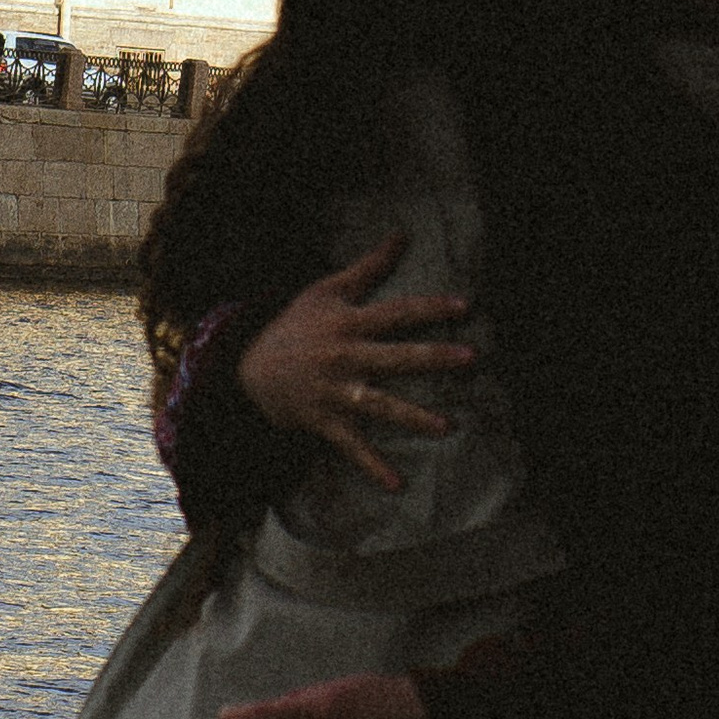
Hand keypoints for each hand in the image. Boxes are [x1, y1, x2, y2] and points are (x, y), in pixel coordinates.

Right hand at [238, 236, 475, 491]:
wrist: (247, 368)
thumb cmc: (295, 325)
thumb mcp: (326, 290)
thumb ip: (369, 267)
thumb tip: (403, 233)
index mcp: (348, 323)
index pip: (396, 313)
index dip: (431, 307)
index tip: (466, 305)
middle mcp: (345, 357)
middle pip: (396, 357)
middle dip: (433, 358)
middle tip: (471, 358)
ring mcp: (336, 392)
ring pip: (380, 405)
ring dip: (413, 417)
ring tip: (447, 427)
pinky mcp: (326, 421)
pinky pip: (352, 448)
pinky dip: (374, 468)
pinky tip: (398, 485)